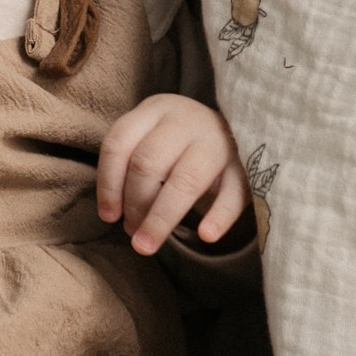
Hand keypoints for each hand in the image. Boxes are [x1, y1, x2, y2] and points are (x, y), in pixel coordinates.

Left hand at [96, 96, 244, 257]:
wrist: (239, 129)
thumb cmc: (183, 143)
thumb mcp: (155, 139)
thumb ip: (133, 169)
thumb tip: (118, 217)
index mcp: (156, 109)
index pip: (119, 143)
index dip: (108, 184)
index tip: (108, 216)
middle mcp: (186, 119)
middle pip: (148, 163)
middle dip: (134, 204)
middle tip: (132, 232)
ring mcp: (219, 140)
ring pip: (185, 180)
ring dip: (161, 219)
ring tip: (147, 246)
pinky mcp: (247, 165)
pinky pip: (232, 194)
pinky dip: (219, 217)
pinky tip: (206, 235)